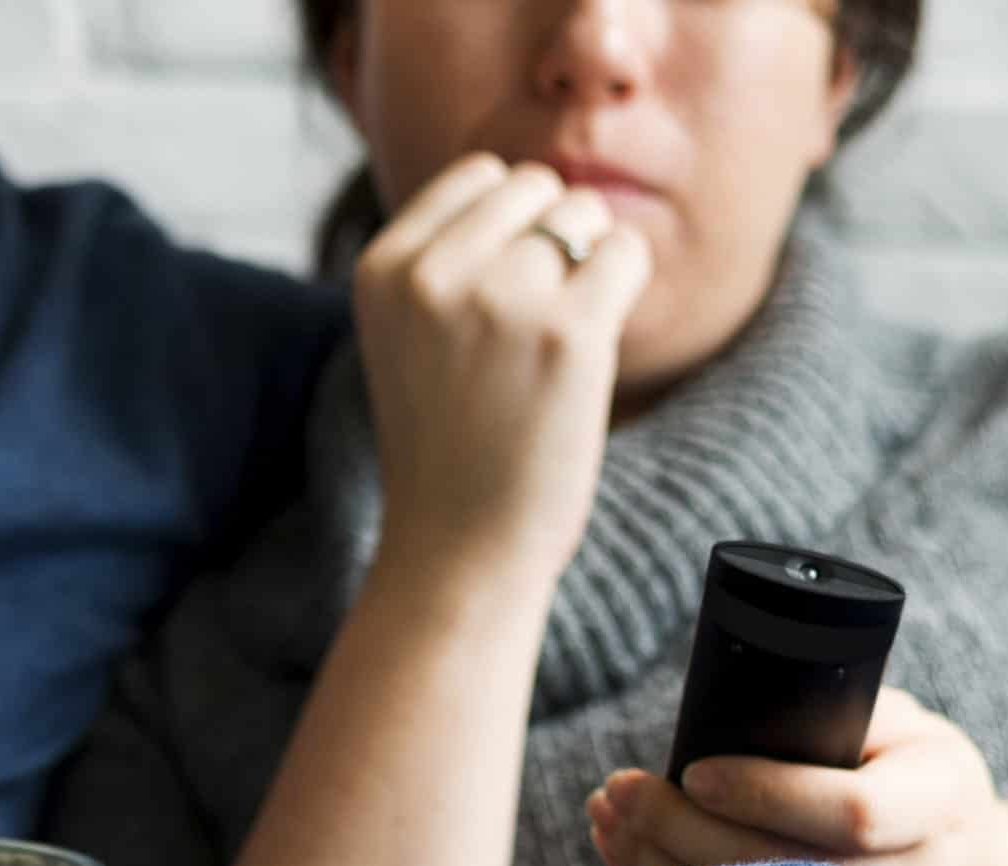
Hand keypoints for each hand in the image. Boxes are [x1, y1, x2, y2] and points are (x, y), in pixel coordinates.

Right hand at [353, 153, 654, 586]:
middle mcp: (432, 273)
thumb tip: (541, 186)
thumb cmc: (447, 445)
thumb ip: (447, 257)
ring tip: (554, 347)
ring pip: (583, 216)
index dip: (509, 228)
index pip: (480, 176)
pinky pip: (626, 254)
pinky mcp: (568, 330)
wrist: (457, 548)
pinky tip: (592, 349)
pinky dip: (624, 292)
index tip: (499, 300)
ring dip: (589, 269)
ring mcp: (499, 298)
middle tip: (531, 330)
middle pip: (536, 188)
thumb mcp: (408, 335)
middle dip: (551, 244)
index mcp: (382, 268)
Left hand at [586, 689, 1007, 865]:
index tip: (693, 771)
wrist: (960, 856)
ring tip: (608, 816)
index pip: (853, 813)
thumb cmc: (911, 767)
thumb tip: (725, 718)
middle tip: (621, 791)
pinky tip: (621, 856)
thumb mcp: (897, 721)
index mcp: (941, 799)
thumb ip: (834, 715)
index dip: (766, 794)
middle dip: (688, 832)